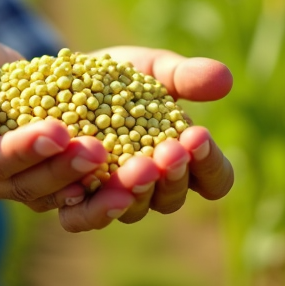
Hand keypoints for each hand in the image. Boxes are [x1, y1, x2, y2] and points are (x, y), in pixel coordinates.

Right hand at [0, 27, 112, 211]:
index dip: (25, 149)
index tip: (58, 132)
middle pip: (25, 184)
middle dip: (63, 169)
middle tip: (98, 150)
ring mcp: (10, 185)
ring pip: (50, 197)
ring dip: (88, 187)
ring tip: (123, 171)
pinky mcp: (39, 182)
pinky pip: (68, 194)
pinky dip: (97, 190)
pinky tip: (127, 179)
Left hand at [54, 46, 234, 232]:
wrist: (59, 80)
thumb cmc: (116, 78)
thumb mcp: (149, 68)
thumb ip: (182, 76)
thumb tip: (225, 77)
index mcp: (181, 160)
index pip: (214, 179)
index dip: (210, 164)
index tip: (198, 136)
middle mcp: (151, 188)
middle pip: (171, 199)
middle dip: (172, 176)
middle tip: (168, 152)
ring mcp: (112, 198)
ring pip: (129, 211)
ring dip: (135, 192)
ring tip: (135, 168)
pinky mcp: (72, 201)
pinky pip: (79, 216)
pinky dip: (84, 206)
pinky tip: (80, 185)